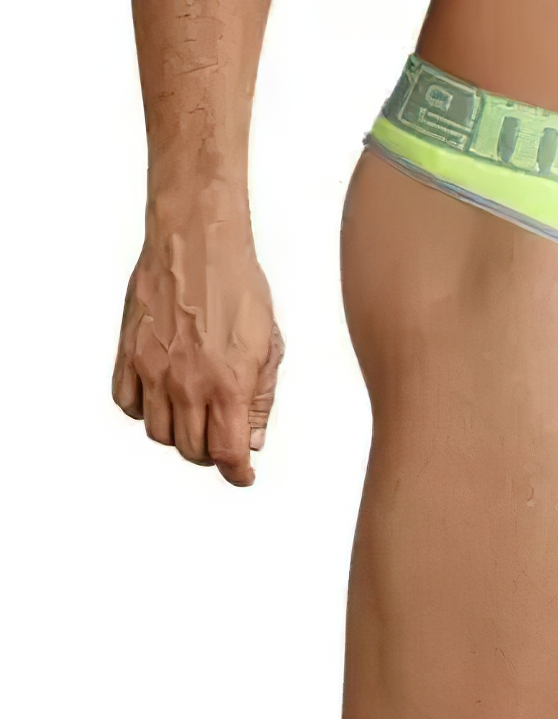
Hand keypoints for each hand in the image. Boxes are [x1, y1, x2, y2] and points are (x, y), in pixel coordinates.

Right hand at [112, 200, 283, 485]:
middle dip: (211, 453)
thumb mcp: (268, 343)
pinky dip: (144, 411)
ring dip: (178, 435)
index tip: (243, 474)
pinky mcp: (129, 354)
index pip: (229, 454)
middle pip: (191, 450)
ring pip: (158, 434)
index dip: (238, 472)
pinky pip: (128, 405)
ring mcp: (153, 371)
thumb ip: (261, 396)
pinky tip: (162, 398)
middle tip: (221, 440)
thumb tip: (254, 438)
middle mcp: (187, 384)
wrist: (196, 243)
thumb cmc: (238, 284)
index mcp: (229, 383)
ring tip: (194, 417)